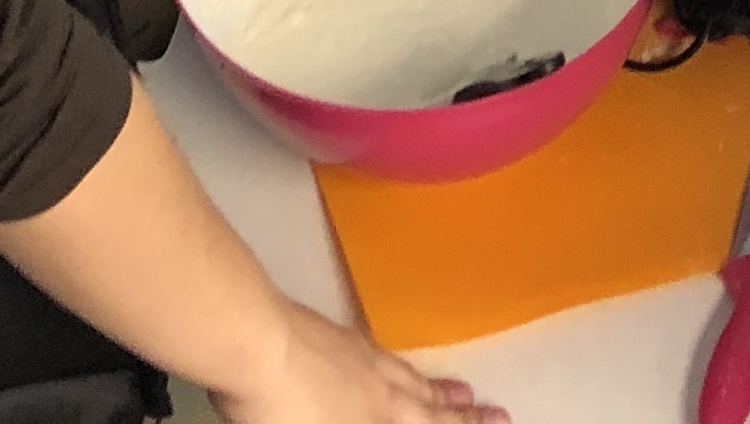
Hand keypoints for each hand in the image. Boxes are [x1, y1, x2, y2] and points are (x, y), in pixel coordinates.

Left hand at [211, 300, 502, 423]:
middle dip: (465, 416)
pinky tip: (395, 362)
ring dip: (439, 389)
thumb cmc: (280, 412)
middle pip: (430, 407)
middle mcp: (380, 391)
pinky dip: (401, 364)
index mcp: (378, 422)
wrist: (252, 341)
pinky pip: (382, 355)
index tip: (497, 423)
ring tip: (463, 389)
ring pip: (410, 376)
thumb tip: (392, 415)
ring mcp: (358, 357)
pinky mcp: (333, 335)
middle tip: (497, 411)